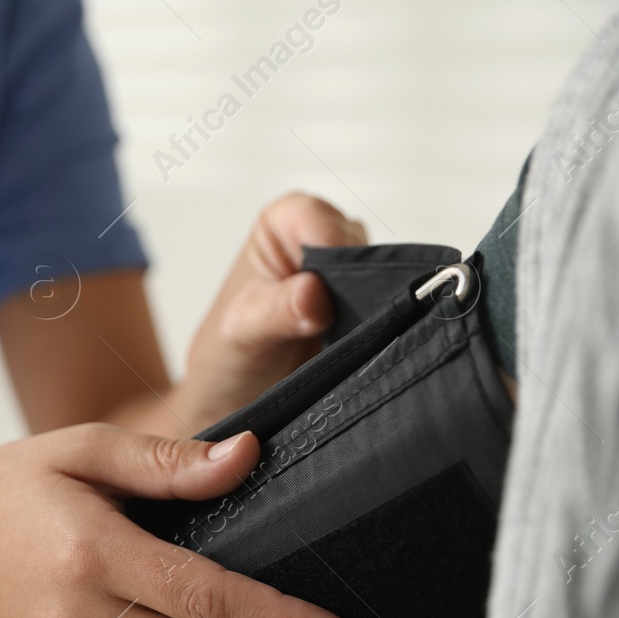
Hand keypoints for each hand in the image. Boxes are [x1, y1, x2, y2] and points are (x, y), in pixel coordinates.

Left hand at [177, 193, 366, 424]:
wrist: (239, 401)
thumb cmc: (228, 355)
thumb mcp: (242, 331)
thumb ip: (276, 310)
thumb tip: (313, 294)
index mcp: (282, 226)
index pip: (316, 216)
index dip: (327, 245)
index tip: (325, 286)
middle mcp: (319, 240)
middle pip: (357, 244)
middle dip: (354, 281)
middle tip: (341, 320)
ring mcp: (347, 274)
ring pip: (380, 276)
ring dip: (370, 306)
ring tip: (344, 339)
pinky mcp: (367, 306)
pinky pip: (390, 306)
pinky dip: (380, 325)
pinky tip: (363, 346)